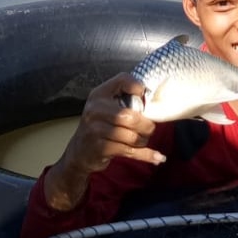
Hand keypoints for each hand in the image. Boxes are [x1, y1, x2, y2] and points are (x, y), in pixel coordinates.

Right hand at [42, 73, 165, 210]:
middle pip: (132, 117)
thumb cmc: (99, 126)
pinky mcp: (100, 148)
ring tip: (142, 140)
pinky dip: (146, 155)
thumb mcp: (105, 107)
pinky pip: (130, 151)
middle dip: (146, 126)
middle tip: (148, 129)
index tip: (145, 97)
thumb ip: (124, 98)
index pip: (122, 80)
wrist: (79, 151)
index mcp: (99, 95)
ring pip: (132, 136)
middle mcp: (95, 109)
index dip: (138, 87)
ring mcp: (95, 130)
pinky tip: (158, 157)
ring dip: (143, 141)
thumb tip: (153, 99)